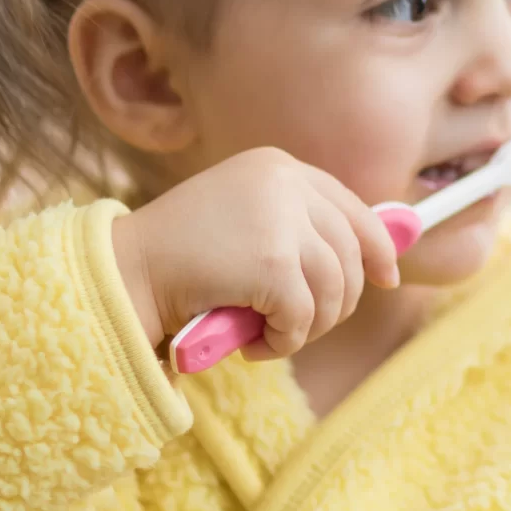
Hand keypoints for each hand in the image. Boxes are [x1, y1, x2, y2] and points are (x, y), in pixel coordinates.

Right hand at [109, 148, 400, 358]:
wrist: (123, 271)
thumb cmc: (177, 254)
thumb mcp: (242, 218)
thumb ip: (293, 225)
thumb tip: (374, 260)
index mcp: (278, 166)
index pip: (351, 206)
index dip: (377, 245)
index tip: (387, 277)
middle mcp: (286, 183)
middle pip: (350, 254)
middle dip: (339, 301)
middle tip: (305, 327)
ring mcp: (282, 221)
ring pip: (334, 291)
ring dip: (308, 327)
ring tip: (270, 335)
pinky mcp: (274, 265)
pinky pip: (304, 318)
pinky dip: (284, 342)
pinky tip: (254, 344)